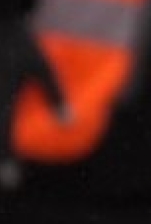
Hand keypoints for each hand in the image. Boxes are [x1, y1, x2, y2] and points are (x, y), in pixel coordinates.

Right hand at [0, 9, 62, 190]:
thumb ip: (55, 93)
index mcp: (3, 93)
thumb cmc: (19, 41)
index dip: (6, 162)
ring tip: (4, 162)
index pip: (4, 136)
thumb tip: (70, 123)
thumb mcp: (40, 64)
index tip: (11, 182)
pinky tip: (1, 133)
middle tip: (4, 181)